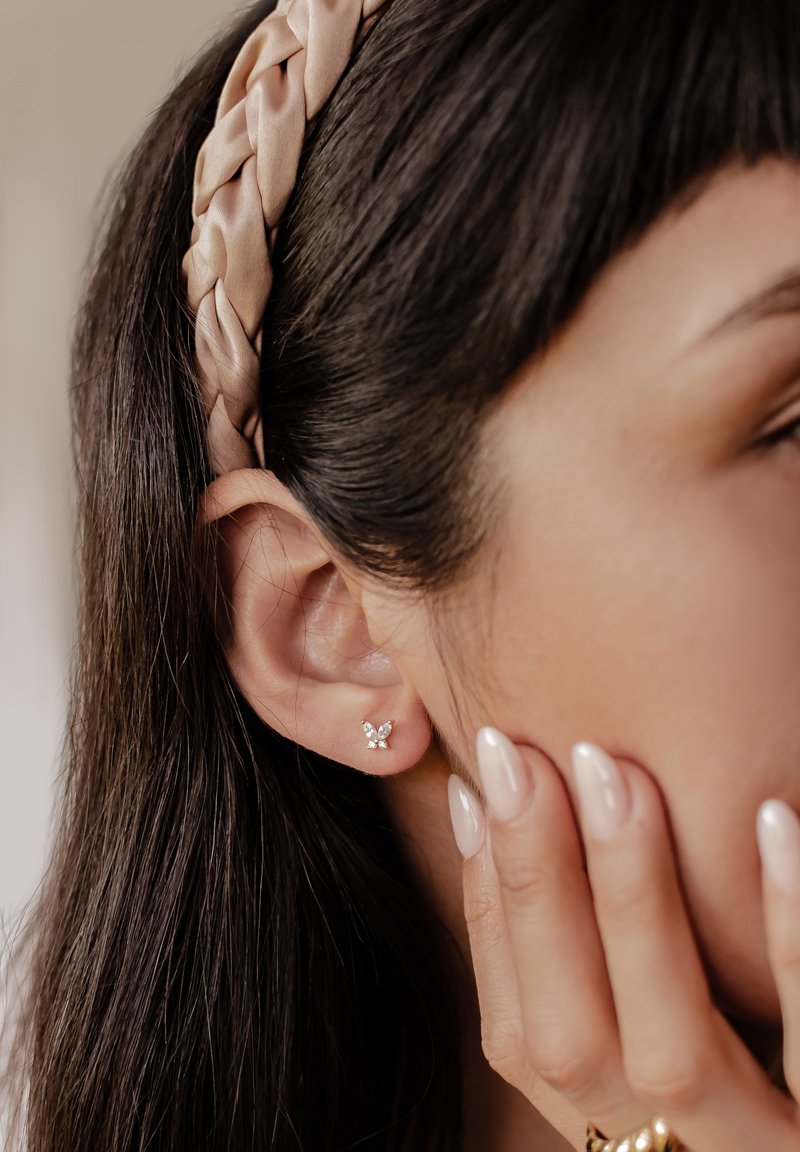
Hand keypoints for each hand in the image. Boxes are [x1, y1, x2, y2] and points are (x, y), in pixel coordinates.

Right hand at [446, 728, 799, 1149]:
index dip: (489, 910)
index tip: (477, 790)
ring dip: (630, 899)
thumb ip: (620, 975)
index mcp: (619, 1140)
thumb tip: (543, 825)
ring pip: (671, 1054)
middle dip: (535, 888)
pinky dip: (789, 932)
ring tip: (610, 773)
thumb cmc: (758, 1090)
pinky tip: (772, 825)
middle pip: (572, 1040)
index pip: (518, 1032)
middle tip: (516, 755)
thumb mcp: (691, 1062)